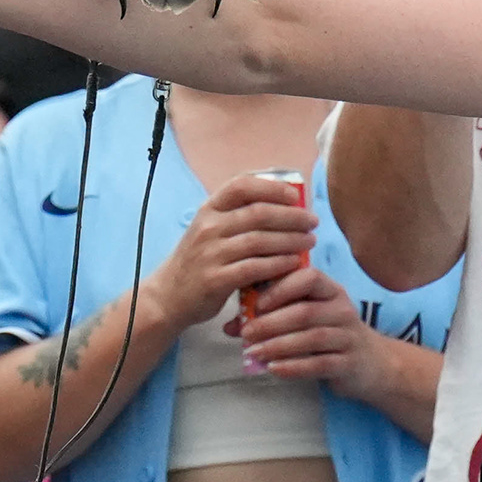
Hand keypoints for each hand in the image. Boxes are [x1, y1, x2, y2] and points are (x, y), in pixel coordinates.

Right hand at [144, 172, 319, 333]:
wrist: (169, 295)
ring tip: (310, 242)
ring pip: (260, 240)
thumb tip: (282, 204)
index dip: (271, 187)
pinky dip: (278, 264)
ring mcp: (210, 253)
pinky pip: (254, 268)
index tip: (295, 195)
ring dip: (291, 240)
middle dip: (292, 216)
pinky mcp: (215, 279)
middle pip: (258, 213)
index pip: (241, 186)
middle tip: (312, 222)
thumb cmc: (199, 259)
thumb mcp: (210, 229)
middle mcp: (208, 227)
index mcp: (209, 209)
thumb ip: (237, 216)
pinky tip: (294, 263)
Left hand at [233, 260, 375, 391]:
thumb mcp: (308, 316)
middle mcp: (342, 309)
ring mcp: (348, 337)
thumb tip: (230, 324)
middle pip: (305, 311)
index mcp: (330, 290)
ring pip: (311, 338)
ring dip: (278, 345)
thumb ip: (273, 314)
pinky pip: (319, 364)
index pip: (309, 277)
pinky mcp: (349, 363)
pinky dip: (294, 367)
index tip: (257, 303)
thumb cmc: (330, 333)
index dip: (281, 287)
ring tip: (254, 352)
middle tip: (246, 332)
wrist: (373, 364)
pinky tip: (273, 369)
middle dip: (271, 322)